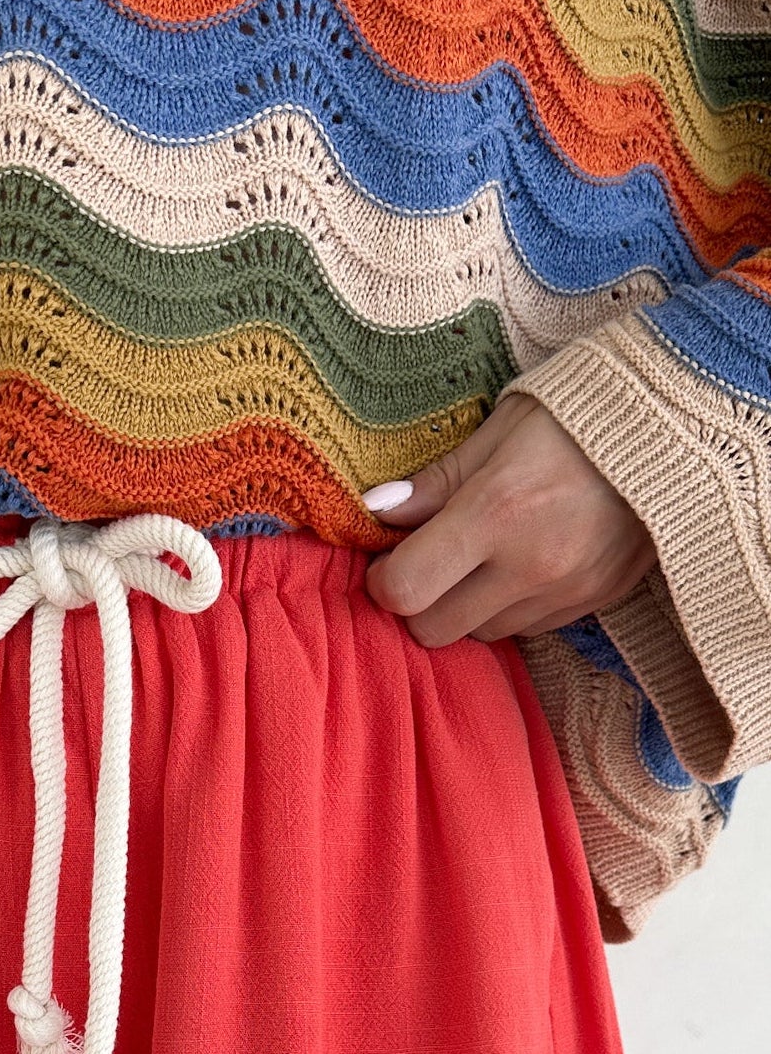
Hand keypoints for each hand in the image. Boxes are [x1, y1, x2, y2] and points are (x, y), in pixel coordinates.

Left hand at [361, 391, 656, 645]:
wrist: (676, 430)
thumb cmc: (574, 418)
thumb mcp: (497, 432)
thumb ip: (435, 481)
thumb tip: (376, 510)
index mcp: (495, 513)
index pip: (406, 590)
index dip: (384, 581)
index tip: (390, 557)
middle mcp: (530, 565)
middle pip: (435, 630)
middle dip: (419, 603)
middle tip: (428, 563)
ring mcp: (565, 591)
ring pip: (481, 635)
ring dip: (467, 607)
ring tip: (484, 557)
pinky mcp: (594, 603)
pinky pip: (527, 629)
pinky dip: (511, 607)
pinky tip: (523, 562)